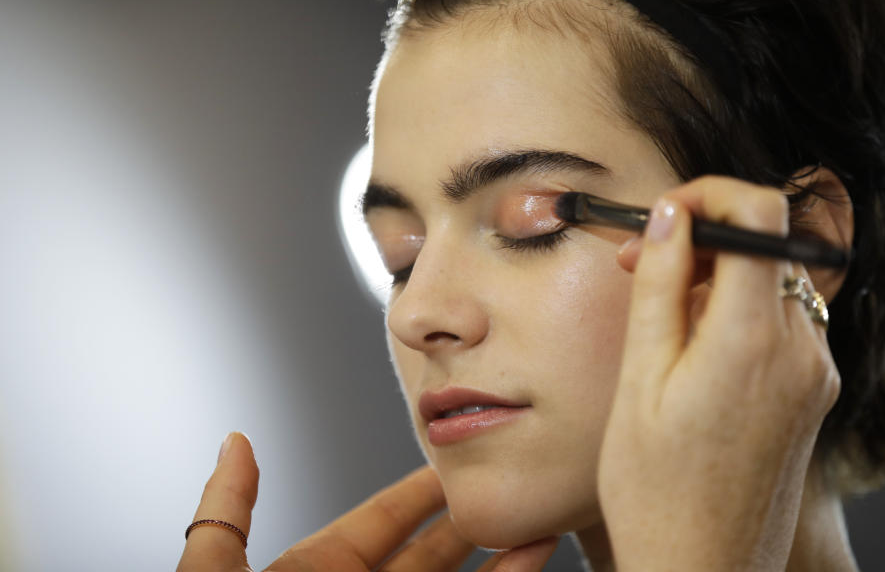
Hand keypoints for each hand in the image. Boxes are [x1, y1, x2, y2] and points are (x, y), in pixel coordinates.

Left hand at [176, 432, 558, 571]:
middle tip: (507, 481)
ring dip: (502, 556)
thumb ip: (228, 511)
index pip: (378, 522)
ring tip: (539, 520)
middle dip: (469, 518)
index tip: (448, 462)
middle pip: (429, 554)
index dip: (416, 492)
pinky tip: (534, 559)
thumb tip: (236, 442)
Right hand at [597, 177, 840, 571]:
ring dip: (717, 275)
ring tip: (660, 316)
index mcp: (752, 340)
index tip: (668, 215)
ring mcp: (814, 373)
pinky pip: (780, 322)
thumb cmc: (656, 490)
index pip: (762, 213)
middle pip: (766, 245)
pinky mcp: (812, 392)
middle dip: (703, 238)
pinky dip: (737, 311)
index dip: (712, 194)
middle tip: (642, 267)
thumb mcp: (640, 378)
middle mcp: (801, 349)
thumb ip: (662, 286)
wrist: (703, 571)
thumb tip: (672, 215)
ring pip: (772, 281)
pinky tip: (693, 349)